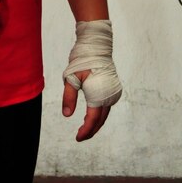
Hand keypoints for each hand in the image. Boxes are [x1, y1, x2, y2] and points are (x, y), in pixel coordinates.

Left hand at [62, 20, 121, 141]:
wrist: (97, 44)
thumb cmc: (83, 59)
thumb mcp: (71, 77)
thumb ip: (68, 97)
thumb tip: (67, 115)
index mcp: (98, 94)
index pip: (92, 120)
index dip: (85, 131)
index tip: (77, 138)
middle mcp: (109, 96)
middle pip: (100, 120)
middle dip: (91, 130)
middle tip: (80, 137)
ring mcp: (113, 92)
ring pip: (105, 114)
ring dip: (96, 122)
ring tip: (85, 129)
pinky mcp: (114, 88)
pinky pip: (107, 106)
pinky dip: (100, 114)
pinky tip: (92, 115)